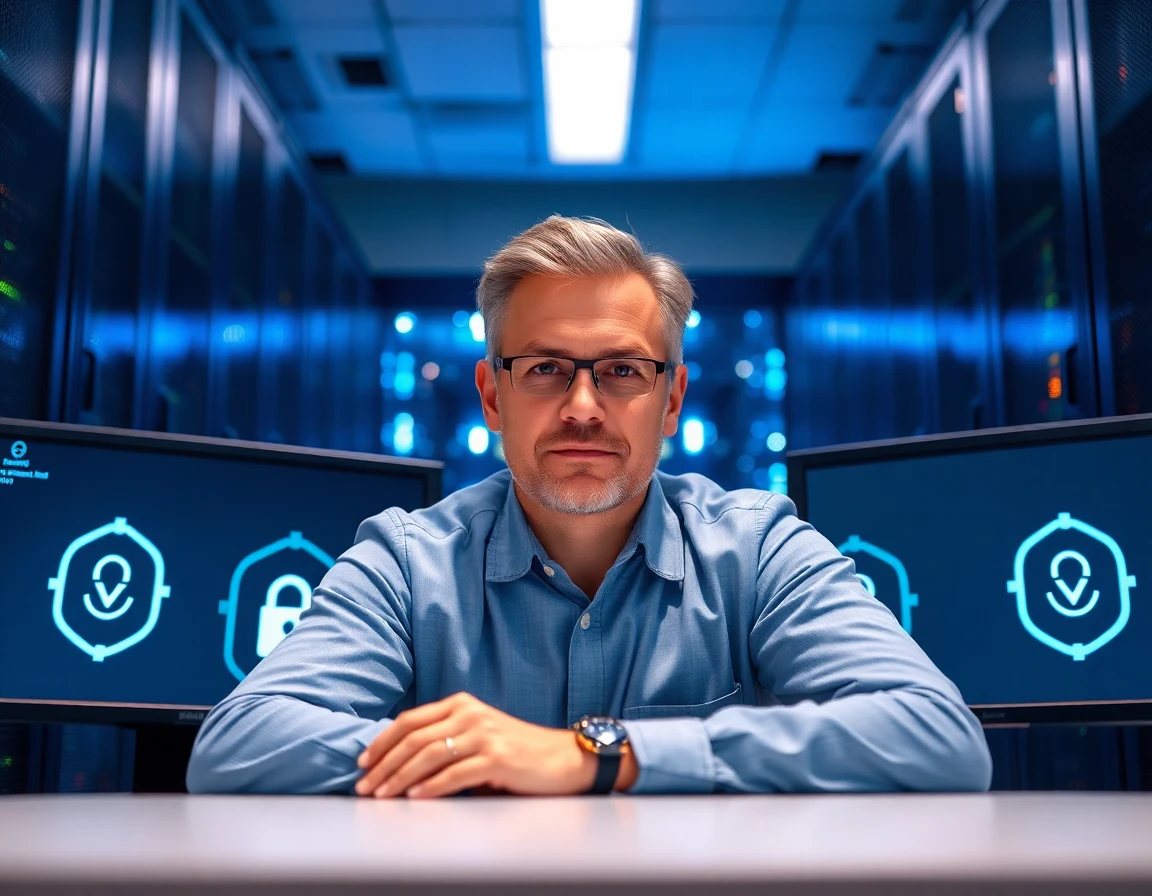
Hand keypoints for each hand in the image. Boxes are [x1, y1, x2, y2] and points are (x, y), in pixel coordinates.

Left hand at [355, 693, 617, 798]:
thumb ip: (446, 738)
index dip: (382, 742)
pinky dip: (431, 786)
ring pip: (428, 755)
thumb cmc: (517, 751)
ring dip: (399, 778)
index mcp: (461, 704)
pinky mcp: (497, 758)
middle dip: (384, 764)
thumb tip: (400, 761)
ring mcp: (484, 734)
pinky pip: (454, 773)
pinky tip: (415, 797)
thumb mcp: (478, 734)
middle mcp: (470, 714)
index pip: (410, 720)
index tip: (363, 763)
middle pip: (413, 738)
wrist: (563, 758)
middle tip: (365, 786)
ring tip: (383, 795)